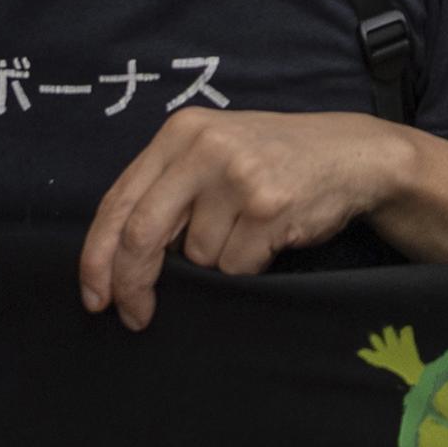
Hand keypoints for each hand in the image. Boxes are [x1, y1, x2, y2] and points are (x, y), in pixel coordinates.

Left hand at [78, 108, 405, 330]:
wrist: (352, 154)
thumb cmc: (274, 160)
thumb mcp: (213, 153)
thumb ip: (167, 188)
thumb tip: (117, 259)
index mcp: (180, 132)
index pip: (118, 202)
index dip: (97, 256)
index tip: (95, 295)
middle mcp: (205, 147)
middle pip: (142, 235)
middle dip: (132, 284)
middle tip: (135, 314)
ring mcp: (239, 176)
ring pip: (197, 257)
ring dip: (217, 262)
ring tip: (248, 229)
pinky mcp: (270, 206)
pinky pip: (236, 266)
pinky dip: (249, 265)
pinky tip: (270, 236)